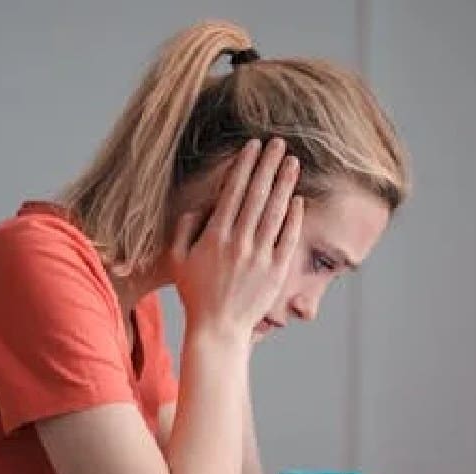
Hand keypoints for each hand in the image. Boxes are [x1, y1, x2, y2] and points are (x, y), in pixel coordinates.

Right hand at [170, 137, 303, 342]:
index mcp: (215, 236)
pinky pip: (288, 239)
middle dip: (268, 165)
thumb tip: (198, 206)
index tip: (253, 146)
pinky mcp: (276, 271)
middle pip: (257, 195)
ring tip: (293, 162)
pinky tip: (299, 199)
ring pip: (275, 212)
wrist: (218, 328)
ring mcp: (260, 257)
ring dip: (285, 184)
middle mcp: (239, 242)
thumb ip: (184, 229)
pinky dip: (294, 217)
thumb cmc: (195, 293)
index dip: (245, 166)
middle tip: (279, 143)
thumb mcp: (177, 260)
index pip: (233, 192)